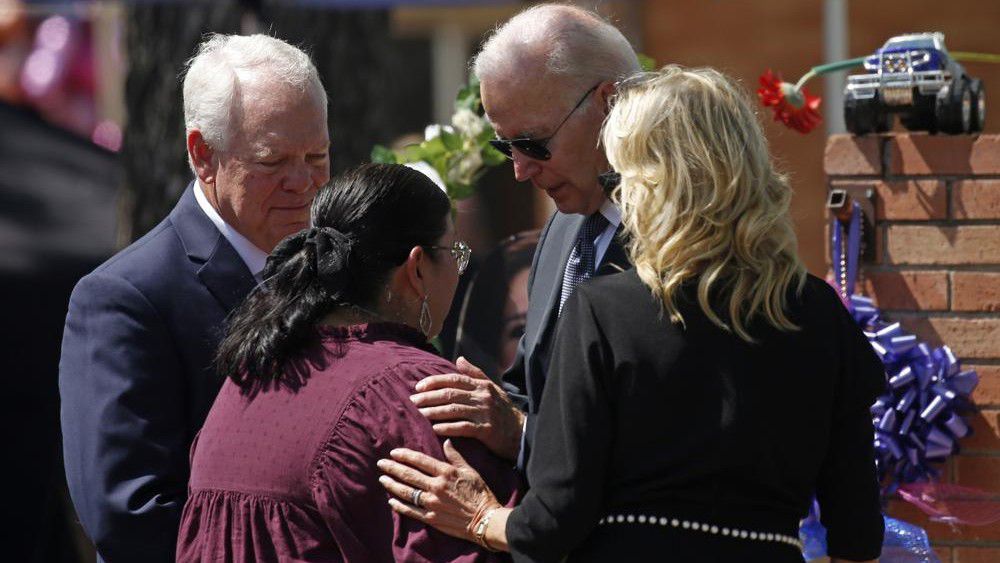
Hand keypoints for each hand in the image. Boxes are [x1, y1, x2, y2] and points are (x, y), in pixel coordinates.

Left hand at [377, 440, 502, 541]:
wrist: (485, 519)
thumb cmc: (480, 493)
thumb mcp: (470, 470)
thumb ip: (456, 456)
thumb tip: (446, 441)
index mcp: (445, 473)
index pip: (420, 461)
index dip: (405, 455)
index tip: (394, 452)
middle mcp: (436, 487)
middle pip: (408, 475)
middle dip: (392, 468)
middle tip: (380, 463)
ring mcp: (431, 503)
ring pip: (406, 492)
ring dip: (392, 485)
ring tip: (382, 479)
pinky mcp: (430, 518)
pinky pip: (410, 511)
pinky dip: (399, 505)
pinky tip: (390, 500)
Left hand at [412, 357, 524, 460]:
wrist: (521, 432)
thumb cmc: (503, 410)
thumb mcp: (492, 388)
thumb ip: (475, 373)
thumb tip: (459, 359)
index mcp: (482, 385)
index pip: (454, 379)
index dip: (434, 382)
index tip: (418, 387)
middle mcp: (482, 397)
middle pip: (450, 394)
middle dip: (429, 397)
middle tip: (413, 401)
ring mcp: (484, 413)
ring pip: (454, 410)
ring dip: (434, 412)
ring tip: (420, 414)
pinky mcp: (486, 429)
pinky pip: (463, 427)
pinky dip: (447, 427)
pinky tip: (435, 429)